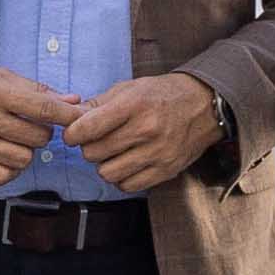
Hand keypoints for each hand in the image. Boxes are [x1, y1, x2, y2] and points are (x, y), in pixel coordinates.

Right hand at [0, 64, 74, 189]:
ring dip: (27, 151)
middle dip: (43, 133)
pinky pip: (3, 176)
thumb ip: (37, 90)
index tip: (81, 118)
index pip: (43, 108)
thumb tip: (73, 101)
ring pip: (24, 160)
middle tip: (32, 125)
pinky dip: (11, 168)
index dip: (68, 115)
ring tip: (15, 139)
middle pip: (38, 138)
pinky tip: (5, 154)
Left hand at [62, 70, 228, 195]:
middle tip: (97, 140)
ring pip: (107, 173)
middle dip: (88, 147)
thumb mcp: (130, 88)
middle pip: (93, 153)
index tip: (74, 133)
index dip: (72, 133)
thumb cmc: (163, 94)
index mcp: (134, 104)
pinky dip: (122, 177)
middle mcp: (146, 129)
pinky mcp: (166, 170)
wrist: (204, 105)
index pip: (87, 128)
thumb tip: (69, 119)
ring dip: (104, 164)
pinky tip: (127, 163)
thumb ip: (98, 104)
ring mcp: (157, 153)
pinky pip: (128, 185)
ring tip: (114, 152)